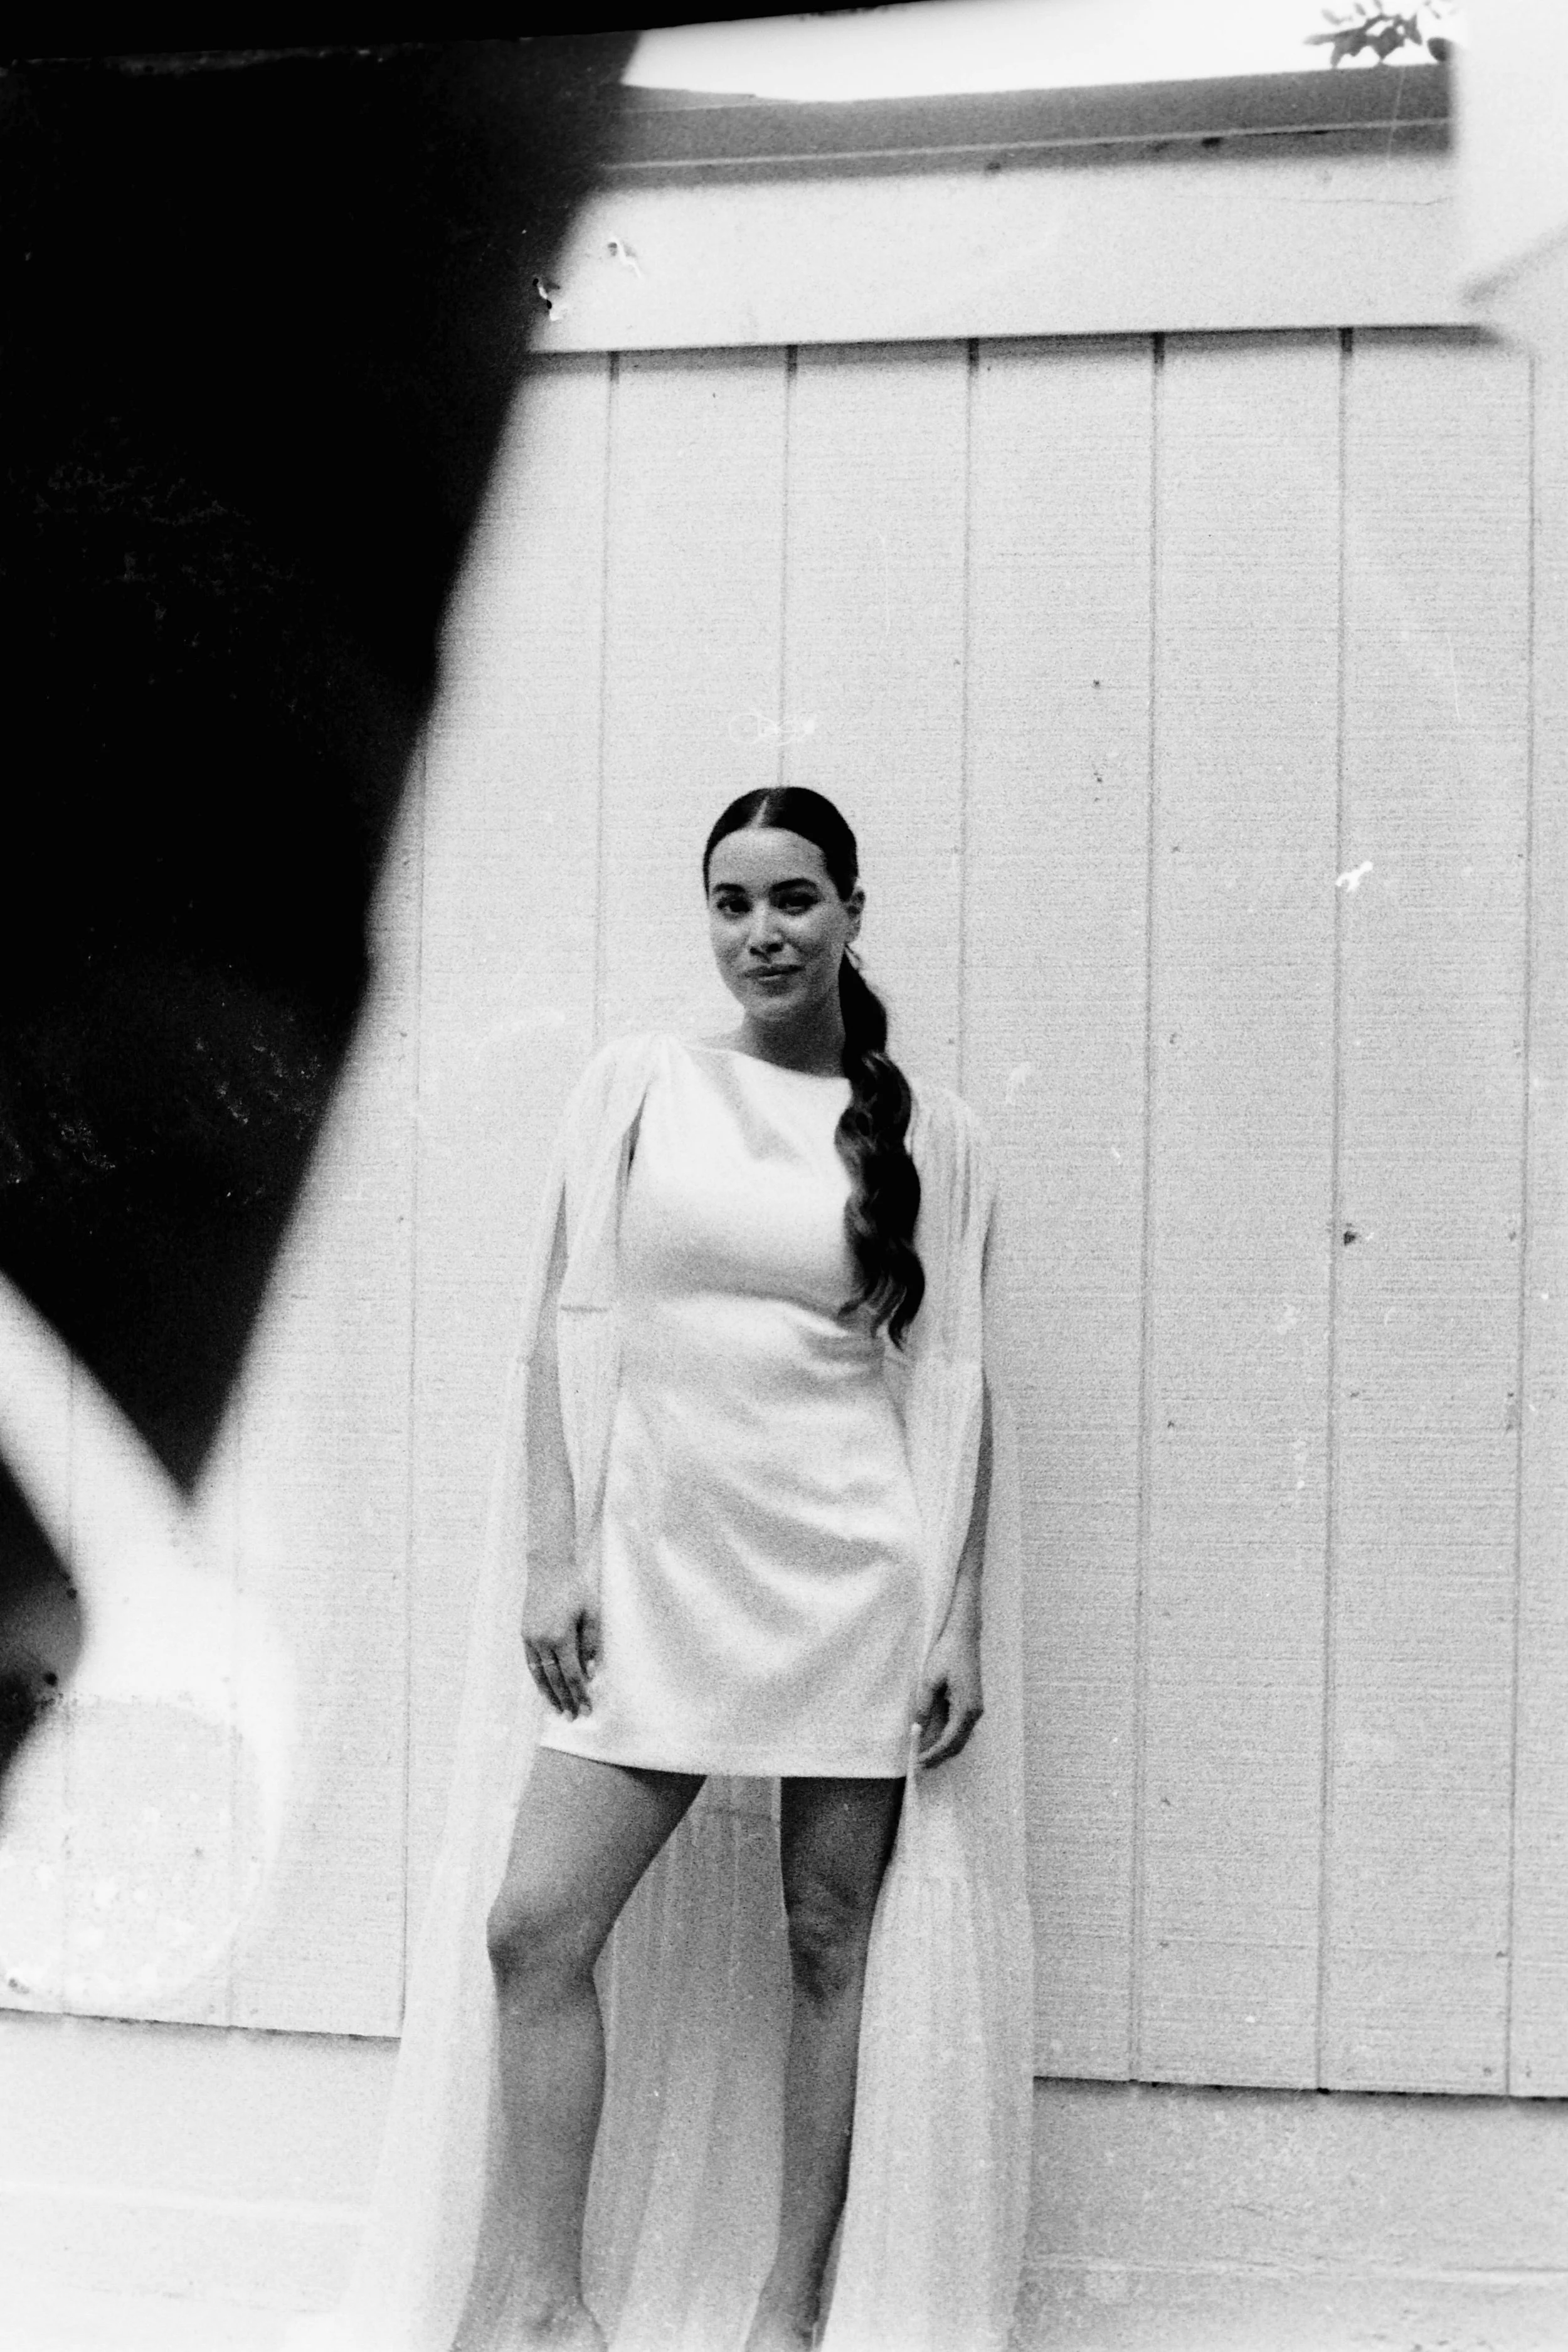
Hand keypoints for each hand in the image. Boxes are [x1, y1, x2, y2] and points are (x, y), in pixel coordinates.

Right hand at [522, 1579, 598, 1719]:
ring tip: (557, 1710)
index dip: (579, 1694)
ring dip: (548, 1694)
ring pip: (539, 1674)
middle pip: (554, 1679)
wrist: (548, 1568)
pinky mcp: (524, 1634)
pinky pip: (531, 1663)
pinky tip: (544, 1688)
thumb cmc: (575, 1588)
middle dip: (564, 1700)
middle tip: (572, 1718)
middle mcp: (542, 1641)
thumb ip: (591, 1644)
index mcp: (561, 1636)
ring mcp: (530, 1638)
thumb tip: (589, 1672)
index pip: (571, 1675)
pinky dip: (537, 1679)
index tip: (586, 1709)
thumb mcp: (591, 1613)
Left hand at [914, 1602, 982, 1768]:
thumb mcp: (930, 1681)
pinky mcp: (973, 1703)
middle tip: (920, 1765)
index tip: (917, 1762)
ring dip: (944, 1749)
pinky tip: (936, 1739)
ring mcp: (976, 1708)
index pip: (949, 1741)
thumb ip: (924, 1708)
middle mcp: (975, 1712)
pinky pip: (962, 1728)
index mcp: (966, 1708)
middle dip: (939, 1756)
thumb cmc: (947, 1655)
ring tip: (925, 1755)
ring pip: (961, 1738)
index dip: (933, 1754)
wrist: (964, 1637)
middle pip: (958, 1744)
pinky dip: (950, 1738)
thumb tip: (917, 1730)